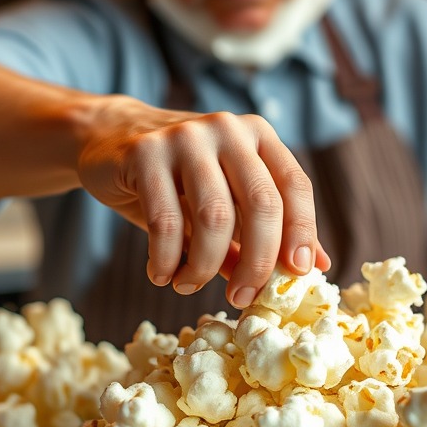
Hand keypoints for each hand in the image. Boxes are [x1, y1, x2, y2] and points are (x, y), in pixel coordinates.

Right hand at [76, 95, 330, 307]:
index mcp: (259, 135)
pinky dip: (167, 259)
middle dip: (257, 262)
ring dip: (205, 267)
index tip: (296, 275)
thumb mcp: (229, 198)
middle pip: (261, 204)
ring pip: (214, 217)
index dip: (302, 233)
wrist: (111, 138)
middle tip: (241, 298)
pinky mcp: (145, 153)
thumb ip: (270, 229)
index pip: (295, 186)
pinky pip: (165, 221)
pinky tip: (162, 274)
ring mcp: (185, 137)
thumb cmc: (180, 179)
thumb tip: (315, 269)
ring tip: (189, 286)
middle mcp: (228, 129)